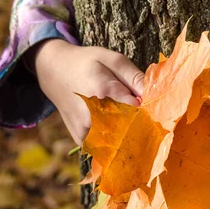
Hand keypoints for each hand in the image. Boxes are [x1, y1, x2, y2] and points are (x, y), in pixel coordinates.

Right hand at [29, 39, 144, 143]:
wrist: (54, 71)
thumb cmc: (88, 63)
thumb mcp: (114, 60)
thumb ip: (135, 78)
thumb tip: (154, 97)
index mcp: (103, 91)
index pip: (138, 110)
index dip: (150, 110)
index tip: (155, 109)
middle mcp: (92, 115)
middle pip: (129, 129)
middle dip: (141, 125)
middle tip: (145, 118)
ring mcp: (84, 130)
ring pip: (118, 142)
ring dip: (128, 135)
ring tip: (131, 123)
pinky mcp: (81, 140)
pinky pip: (106, 148)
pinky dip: (115, 142)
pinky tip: (117, 131)